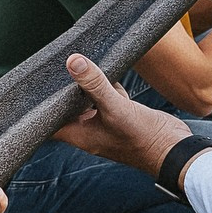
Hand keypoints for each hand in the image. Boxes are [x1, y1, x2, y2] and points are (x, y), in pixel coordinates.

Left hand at [54, 54, 193, 175]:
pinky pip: (107, 99)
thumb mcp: (116, 107)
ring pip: (88, 101)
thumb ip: (95, 85)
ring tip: (86, 67)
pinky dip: (108, 88)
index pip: (50, 123)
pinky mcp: (121, 117)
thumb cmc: (144, 139)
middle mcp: (90, 132)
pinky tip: (111, 76)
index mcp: (81, 135)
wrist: (175, 150)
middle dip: (66, 89)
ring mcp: (105, 125)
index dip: (41, 106)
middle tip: (62, 68)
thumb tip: (73, 62)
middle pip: (68, 108)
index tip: (37, 86)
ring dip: (89, 86)